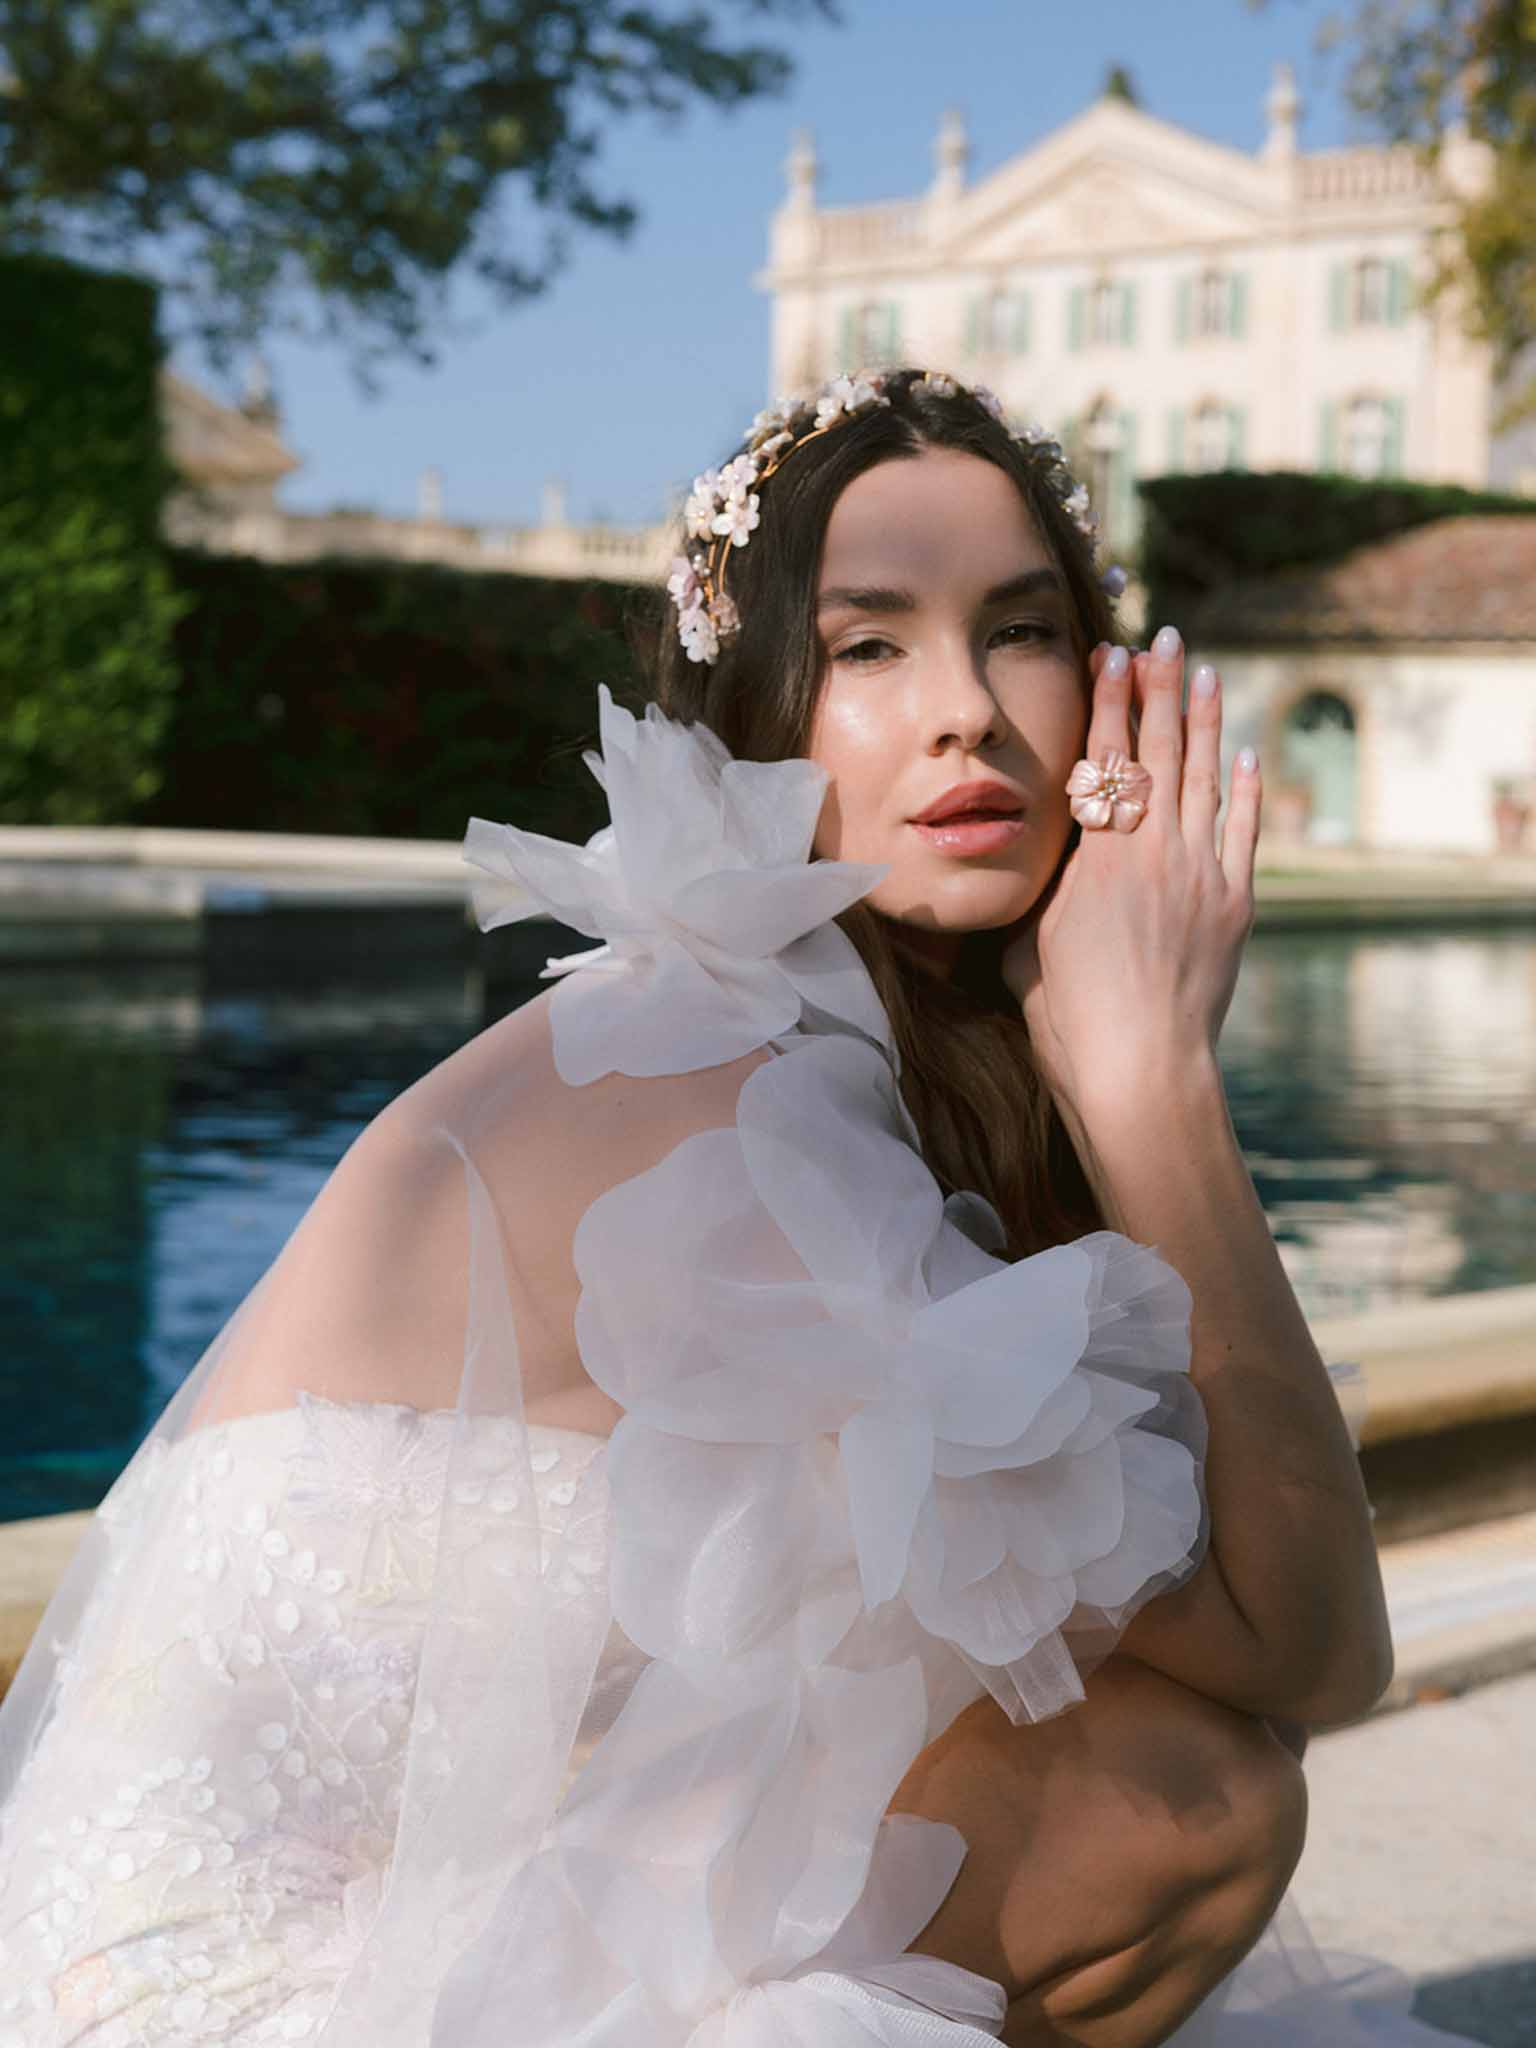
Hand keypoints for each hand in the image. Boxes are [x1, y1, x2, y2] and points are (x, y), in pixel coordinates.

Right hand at [1000, 627, 1260, 1117]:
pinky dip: (1244, 789)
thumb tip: (1039, 862)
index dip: (1108, 702)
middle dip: (1160, 689)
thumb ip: (1044, 889)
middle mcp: (1155, 852)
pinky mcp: (1234, 905)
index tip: (1109, 654)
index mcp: (1097, 858)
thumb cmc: (1067, 1017)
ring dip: (1205, 722)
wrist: (1138, 1067)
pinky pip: (1242, 831)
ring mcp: (1202, 875)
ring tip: (1206, 673)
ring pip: (1206, 779)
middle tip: (1163, 638)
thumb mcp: (1029, 942)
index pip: (1105, 759)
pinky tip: (1243, 753)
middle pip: (1160, 752)